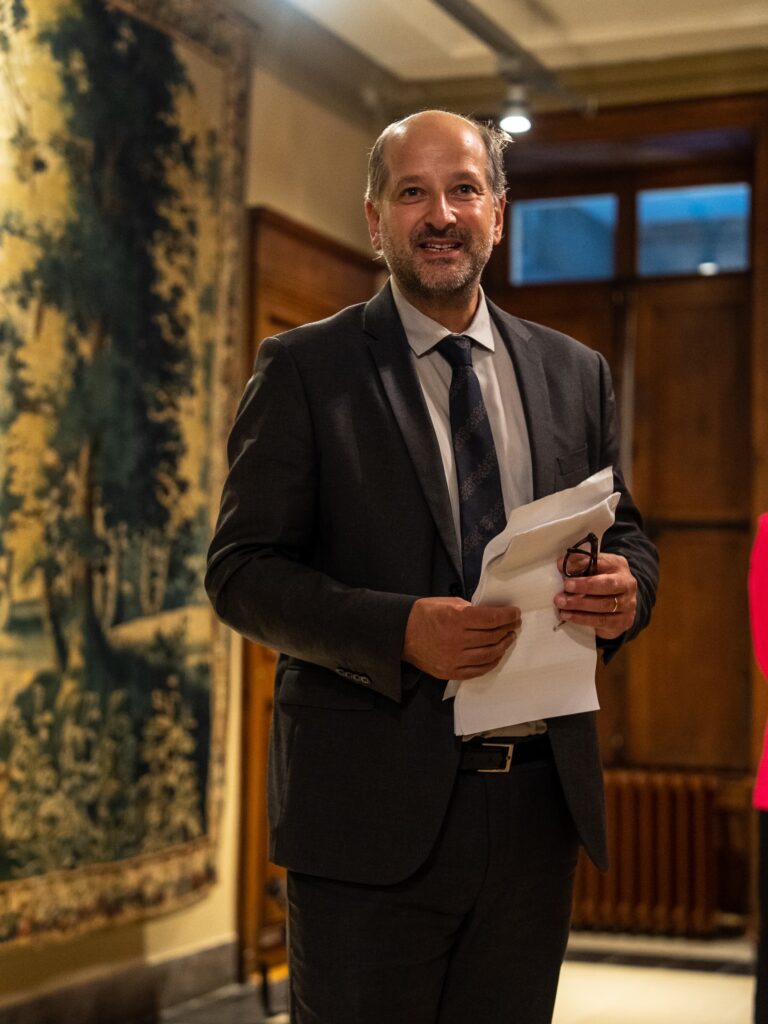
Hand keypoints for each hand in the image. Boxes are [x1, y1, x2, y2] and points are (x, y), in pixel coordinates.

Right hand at [403, 597, 520, 679]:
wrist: (401, 633)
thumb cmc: (424, 614)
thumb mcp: (448, 603)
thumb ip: (470, 610)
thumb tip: (491, 617)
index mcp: (456, 618)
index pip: (492, 619)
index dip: (508, 616)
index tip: (515, 613)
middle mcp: (457, 640)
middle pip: (493, 636)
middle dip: (508, 629)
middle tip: (514, 625)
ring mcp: (454, 658)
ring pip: (489, 654)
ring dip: (503, 646)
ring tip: (509, 638)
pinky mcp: (451, 671)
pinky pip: (478, 670)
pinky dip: (491, 662)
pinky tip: (497, 655)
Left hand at [554, 552, 636, 639]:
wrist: (620, 604)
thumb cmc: (601, 582)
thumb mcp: (593, 568)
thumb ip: (579, 563)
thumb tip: (561, 564)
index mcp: (619, 566)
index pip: (602, 563)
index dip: (582, 566)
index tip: (563, 569)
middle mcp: (627, 584)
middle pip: (607, 585)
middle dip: (584, 587)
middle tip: (564, 588)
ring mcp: (628, 604)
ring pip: (604, 605)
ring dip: (580, 605)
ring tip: (562, 604)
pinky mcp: (623, 621)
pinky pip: (602, 621)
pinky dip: (583, 619)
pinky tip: (568, 616)